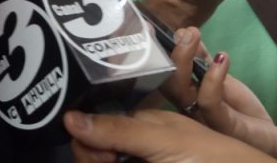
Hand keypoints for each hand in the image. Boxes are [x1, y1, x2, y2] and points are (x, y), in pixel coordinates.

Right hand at [65, 109, 276, 162]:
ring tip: (111, 162)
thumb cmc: (208, 155)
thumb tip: (68, 117)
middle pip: (91, 149)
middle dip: (91, 154)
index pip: (93, 127)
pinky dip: (103, 161)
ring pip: (101, 159)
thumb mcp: (162, 138)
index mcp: (139, 126)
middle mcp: (134, 146)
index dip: (88, 139)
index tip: (103, 154)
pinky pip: (117, 162)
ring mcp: (141, 160)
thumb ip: (117, 129)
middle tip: (111, 161)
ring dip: (97, 159)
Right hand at [160, 27, 276, 162]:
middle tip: (184, 31)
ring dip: (184, 60)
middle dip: (170, 52)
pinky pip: (209, 103)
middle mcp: (184, 108)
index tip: (152, 26)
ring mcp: (200, 119)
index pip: (160, 72)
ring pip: (180, 91)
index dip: (154, 50)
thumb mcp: (220, 78)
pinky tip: (222, 58)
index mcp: (182, 95)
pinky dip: (212, 79)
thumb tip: (186, 33)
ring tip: (194, 36)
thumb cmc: (241, 111)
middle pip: (164, 81)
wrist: (268, 139)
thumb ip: (202, 60)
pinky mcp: (221, 126)